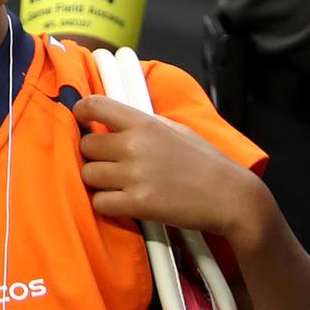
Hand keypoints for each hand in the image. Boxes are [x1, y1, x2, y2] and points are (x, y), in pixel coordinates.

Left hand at [73, 94, 269, 255]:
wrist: (230, 196)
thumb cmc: (206, 162)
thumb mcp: (176, 129)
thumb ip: (145, 124)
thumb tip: (116, 120)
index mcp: (144, 123)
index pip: (96, 106)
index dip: (81, 110)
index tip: (79, 118)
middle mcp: (135, 146)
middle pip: (86, 146)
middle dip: (93, 155)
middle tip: (108, 163)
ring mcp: (135, 176)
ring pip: (88, 175)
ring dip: (98, 181)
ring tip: (116, 185)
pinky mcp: (139, 204)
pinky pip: (100, 202)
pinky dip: (107, 204)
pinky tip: (122, 202)